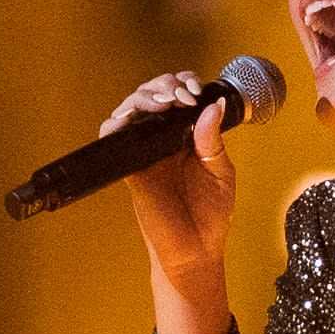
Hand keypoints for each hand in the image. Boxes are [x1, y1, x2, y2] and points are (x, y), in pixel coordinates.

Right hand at [107, 68, 238, 333]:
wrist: (196, 250)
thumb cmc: (211, 215)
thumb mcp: (221, 172)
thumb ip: (213, 140)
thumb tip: (213, 106)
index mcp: (186, 136)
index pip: (178, 95)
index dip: (182, 83)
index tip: (193, 91)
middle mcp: (162, 140)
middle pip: (151, 95)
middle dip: (163, 85)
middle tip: (179, 97)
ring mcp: (144, 153)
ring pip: (130, 111)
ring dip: (142, 98)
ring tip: (163, 104)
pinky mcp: (130, 169)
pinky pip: (113, 141)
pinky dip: (114, 125)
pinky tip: (128, 119)